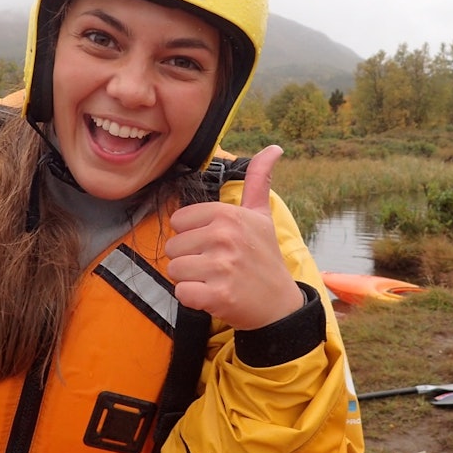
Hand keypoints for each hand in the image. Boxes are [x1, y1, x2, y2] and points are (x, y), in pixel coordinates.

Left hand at [166, 145, 304, 329]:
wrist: (279, 304)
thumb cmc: (264, 258)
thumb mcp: (262, 216)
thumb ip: (258, 181)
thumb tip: (273, 148)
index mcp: (228, 215)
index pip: (178, 221)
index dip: (192, 235)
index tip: (214, 244)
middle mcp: (224, 237)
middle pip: (173, 247)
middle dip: (189, 259)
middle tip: (215, 266)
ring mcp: (221, 267)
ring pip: (174, 269)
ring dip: (190, 278)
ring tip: (214, 279)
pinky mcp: (217, 295)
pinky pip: (181, 292)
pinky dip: (193, 297)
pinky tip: (213, 295)